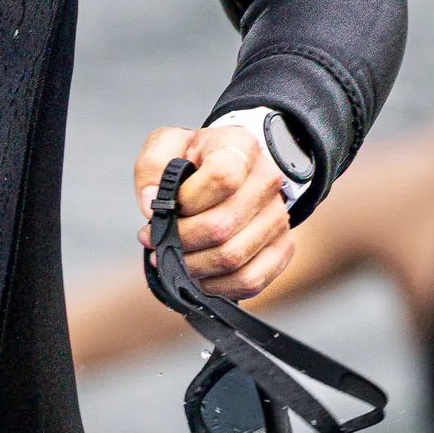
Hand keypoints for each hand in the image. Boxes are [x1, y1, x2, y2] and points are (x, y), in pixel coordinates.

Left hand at [134, 119, 291, 303]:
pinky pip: (250, 280)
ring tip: (174, 257)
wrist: (230, 171)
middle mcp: (268, 180)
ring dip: (193, 266)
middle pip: (221, 227)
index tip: (169, 206)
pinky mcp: (282, 247)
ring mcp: (279, 216)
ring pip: (232, 258)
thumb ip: (151, 166)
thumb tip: (151, 203)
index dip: (188, 200)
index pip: (222, 177)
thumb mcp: (168, 146)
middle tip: (157, 241)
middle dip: (180, 241)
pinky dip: (217, 286)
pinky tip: (199, 274)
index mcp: (241, 147)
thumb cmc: (195, 161)